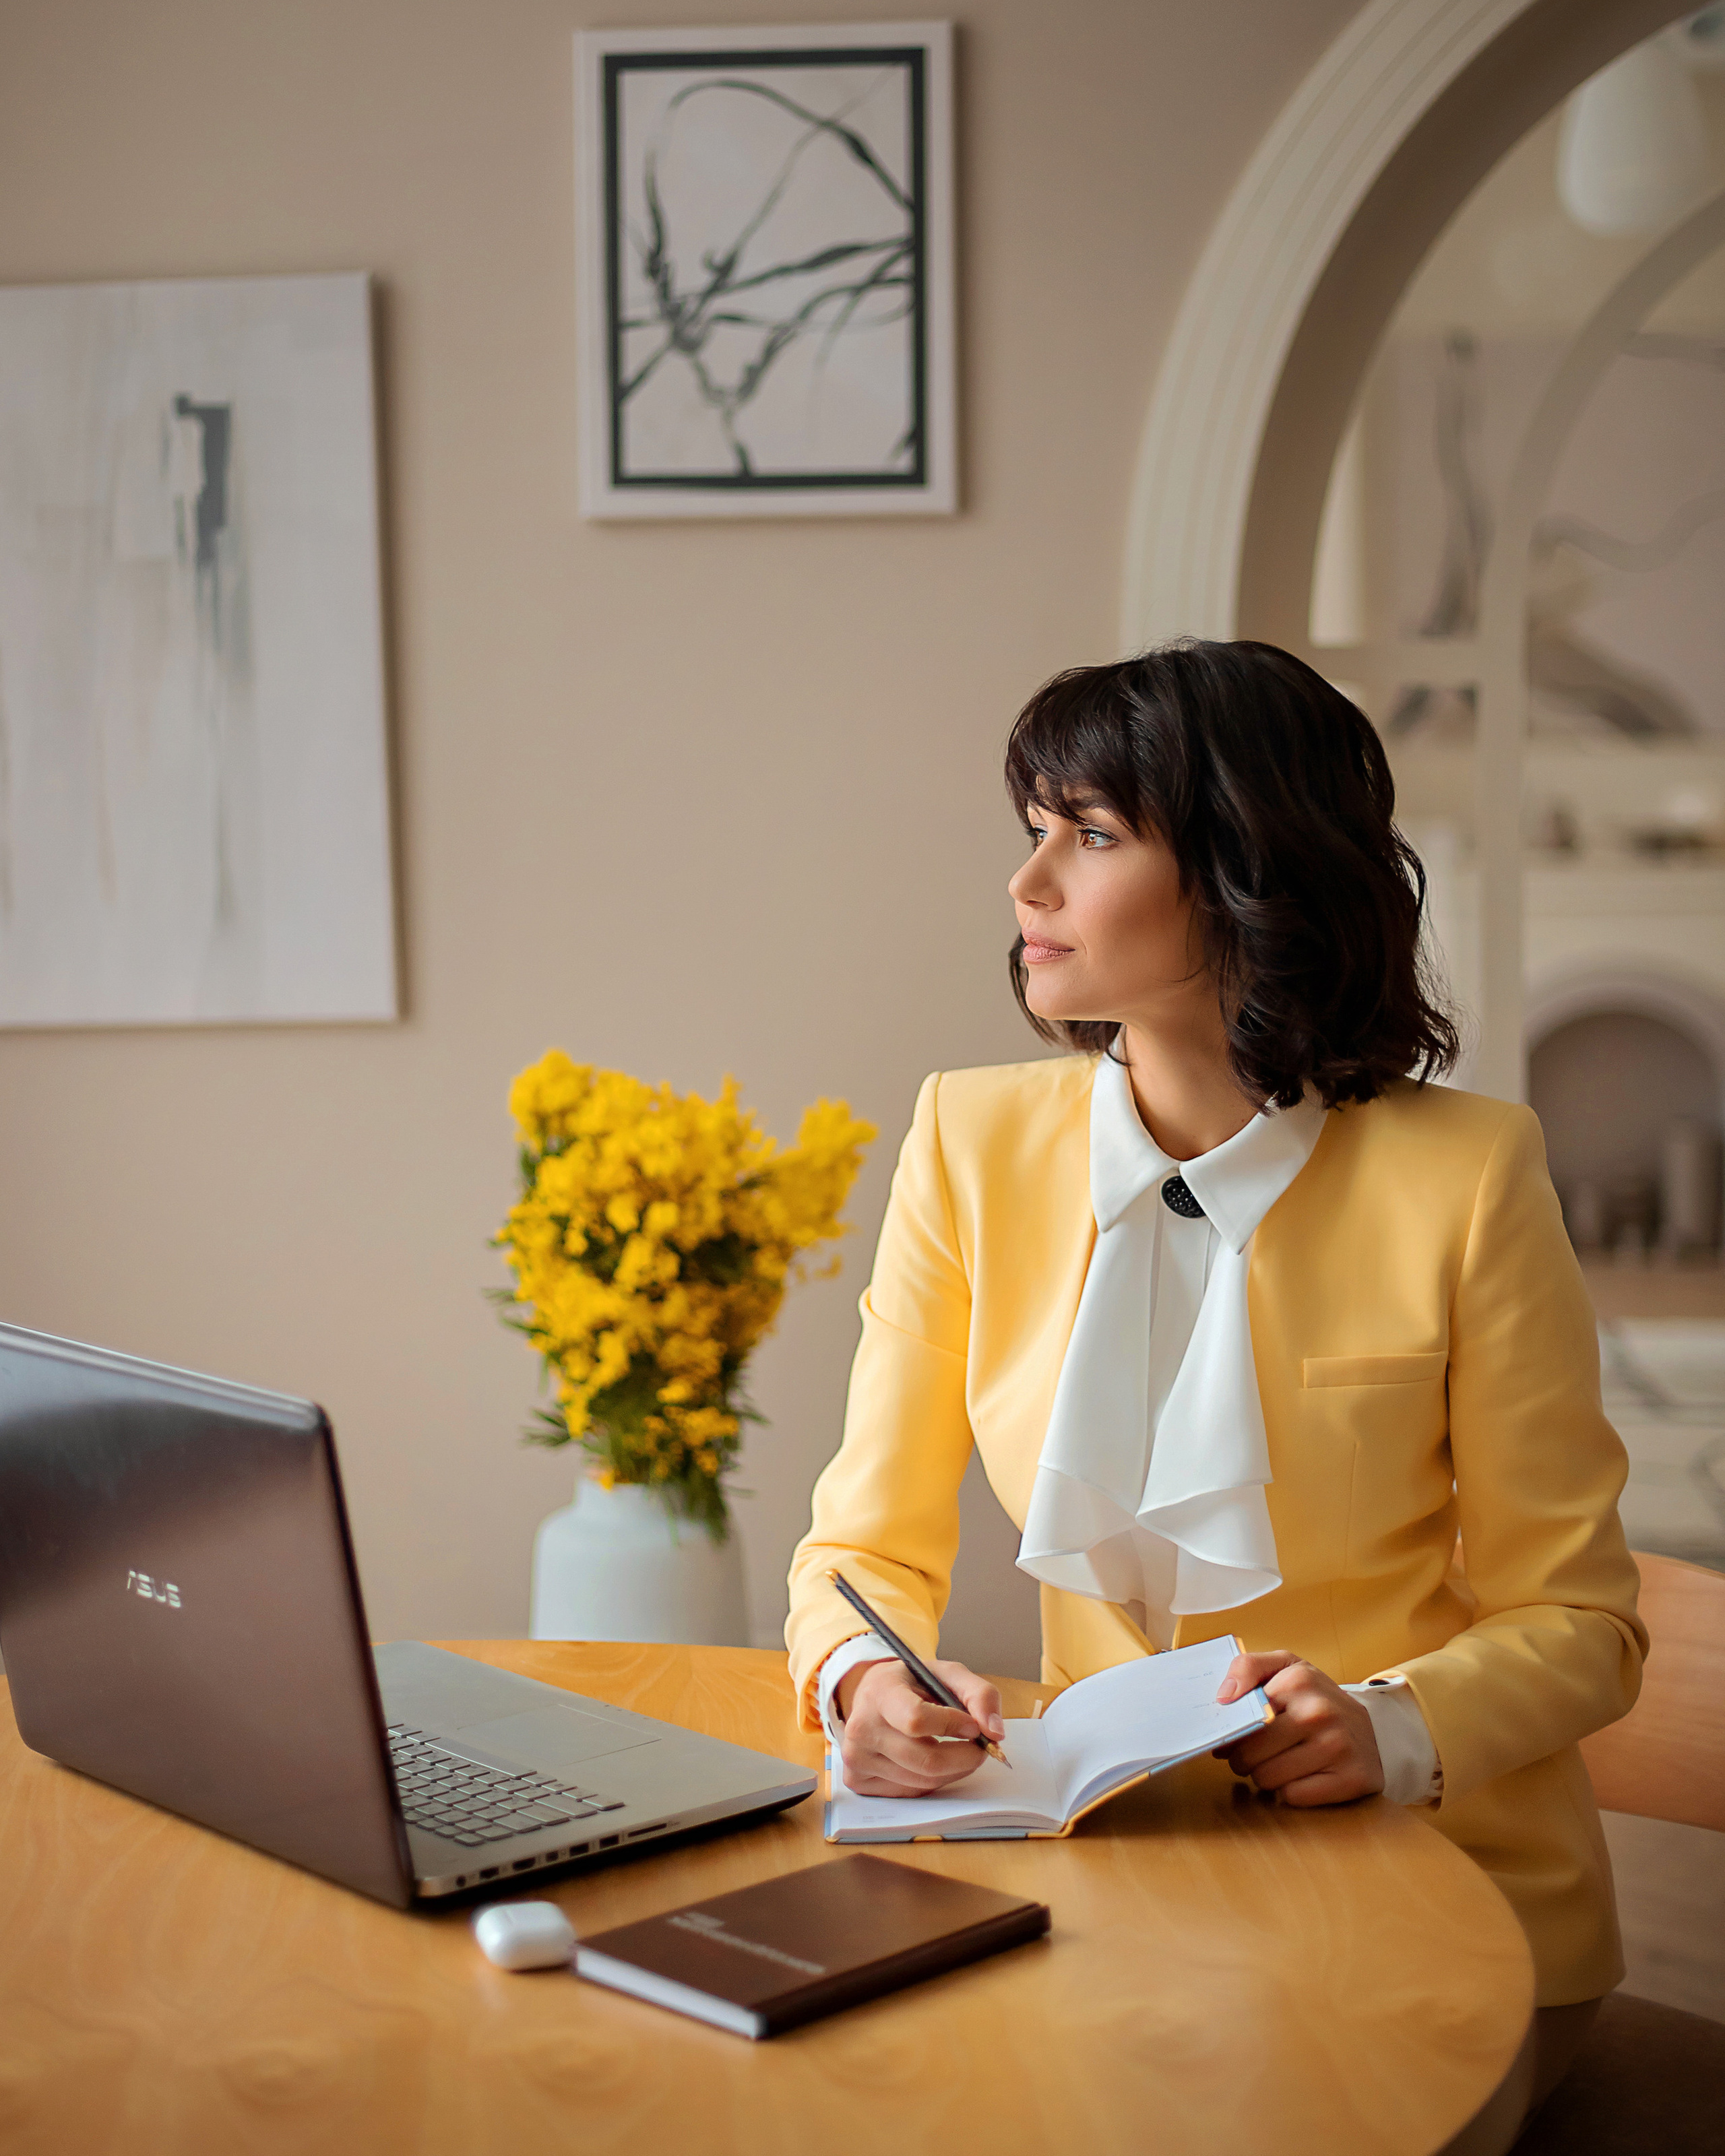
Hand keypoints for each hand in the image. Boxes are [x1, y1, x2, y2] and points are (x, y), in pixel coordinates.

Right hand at [833, 1657, 1004, 1797]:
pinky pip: (911, 1792)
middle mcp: (862, 1727)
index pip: (916, 1719)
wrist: (873, 1695)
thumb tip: (995, 1732)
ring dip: (953, 1770)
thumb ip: (979, 1694)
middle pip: (925, 1760)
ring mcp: (857, 1757)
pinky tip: (933, 1760)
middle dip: (965, 1757)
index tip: (973, 1726)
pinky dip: (932, 1781)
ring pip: (922, 1781)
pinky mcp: (858, 1780)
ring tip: (959, 1751)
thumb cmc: (912, 1684)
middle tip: (979, 1747)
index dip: (952, 1726)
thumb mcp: (947, 1674)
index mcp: (880, 1692)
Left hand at [1213, 1650, 1383, 1806]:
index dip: (1231, 1731)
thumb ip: (1247, 1668)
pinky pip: (1293, 1797)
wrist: (1373, 1729)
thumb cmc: (1316, 1700)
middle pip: (1249, 1753)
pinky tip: (1300, 1777)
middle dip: (1244, 1759)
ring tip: (1279, 1764)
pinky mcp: (1350, 1779)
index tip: (1234, 1735)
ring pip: (1267, 1778)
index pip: (1239, 1716)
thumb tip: (1224, 1697)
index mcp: (1298, 1680)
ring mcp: (1337, 1746)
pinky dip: (1289, 1792)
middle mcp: (1319, 1712)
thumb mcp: (1286, 1668)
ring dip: (1265, 1776)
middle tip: (1255, 1755)